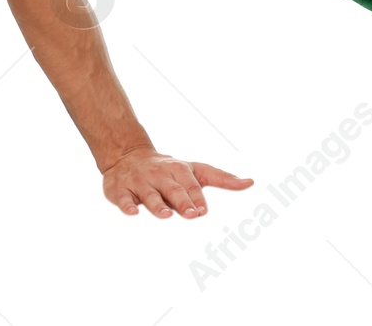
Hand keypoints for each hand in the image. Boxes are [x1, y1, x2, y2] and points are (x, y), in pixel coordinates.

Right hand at [101, 146, 252, 218]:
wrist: (129, 156)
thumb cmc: (170, 170)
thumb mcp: (196, 171)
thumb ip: (222, 178)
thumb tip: (251, 183)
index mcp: (180, 170)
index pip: (191, 185)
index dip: (197, 197)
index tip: (203, 210)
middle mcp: (161, 175)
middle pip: (173, 190)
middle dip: (183, 202)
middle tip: (192, 214)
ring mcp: (140, 181)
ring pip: (149, 195)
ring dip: (157, 205)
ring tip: (166, 215)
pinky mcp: (120, 188)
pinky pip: (122, 198)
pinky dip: (126, 205)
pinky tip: (132, 213)